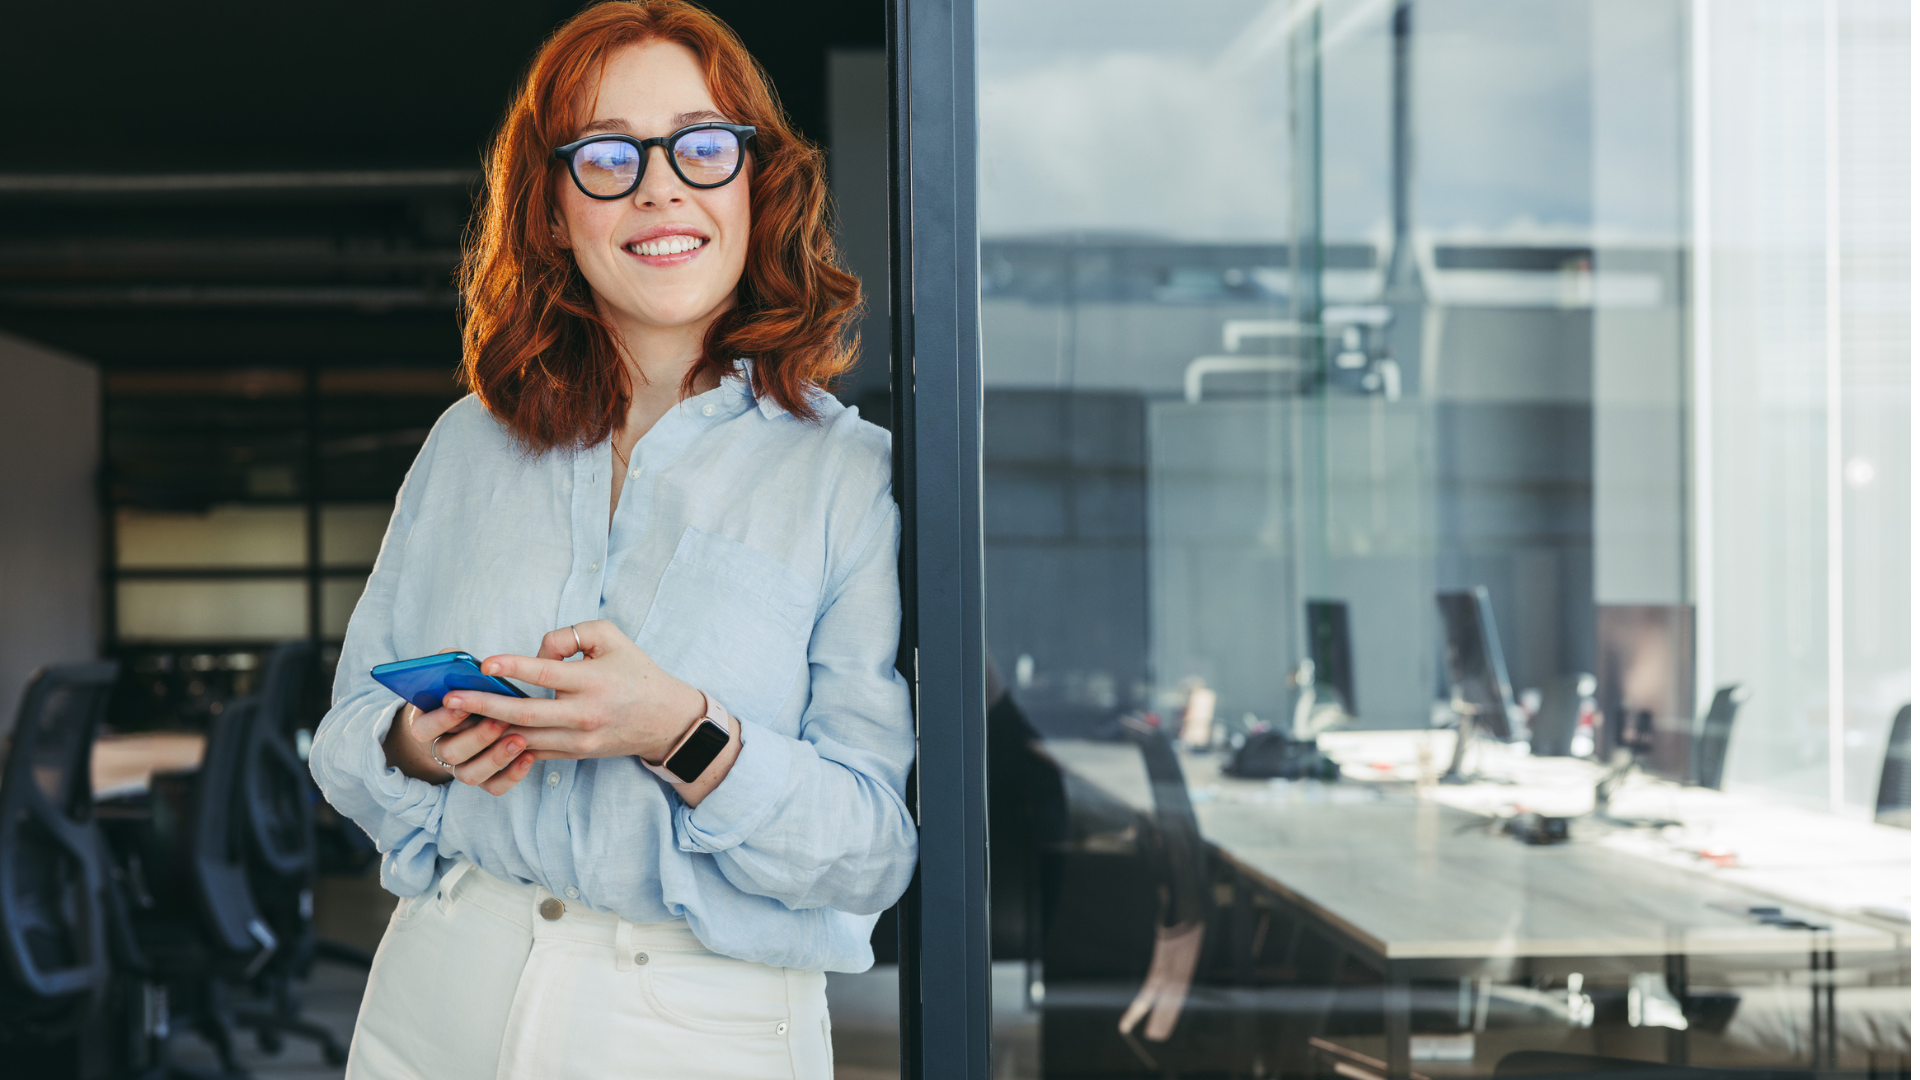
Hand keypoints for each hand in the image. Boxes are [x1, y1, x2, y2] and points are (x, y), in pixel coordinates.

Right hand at [380, 649, 537, 794]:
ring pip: (471, 775)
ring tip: (520, 740)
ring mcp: (463, 767)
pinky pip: (494, 786)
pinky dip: (511, 776)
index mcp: (427, 725)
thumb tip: (457, 659)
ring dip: (495, 758)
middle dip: (476, 737)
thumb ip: (451, 665)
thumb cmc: (462, 690)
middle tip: (501, 720)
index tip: (458, 702)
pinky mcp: (485, 779)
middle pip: (450, 754)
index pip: (424, 729)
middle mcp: (442, 750)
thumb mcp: (452, 674)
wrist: (468, 719)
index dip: (441, 718)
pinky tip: (529, 757)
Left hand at [444, 619, 709, 764]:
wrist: (666, 720)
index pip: (547, 674)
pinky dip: (507, 745)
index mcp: (593, 681)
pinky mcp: (576, 754)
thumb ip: (570, 635)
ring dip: (488, 730)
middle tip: (451, 700)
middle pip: (525, 713)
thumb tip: (535, 652)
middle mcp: (584, 714)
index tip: (484, 663)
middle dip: (484, 706)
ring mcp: (579, 740)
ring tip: (456, 720)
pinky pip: (535, 751)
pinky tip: (482, 735)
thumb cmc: (636, 672)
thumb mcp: (611, 637)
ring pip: (525, 738)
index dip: (515, 667)